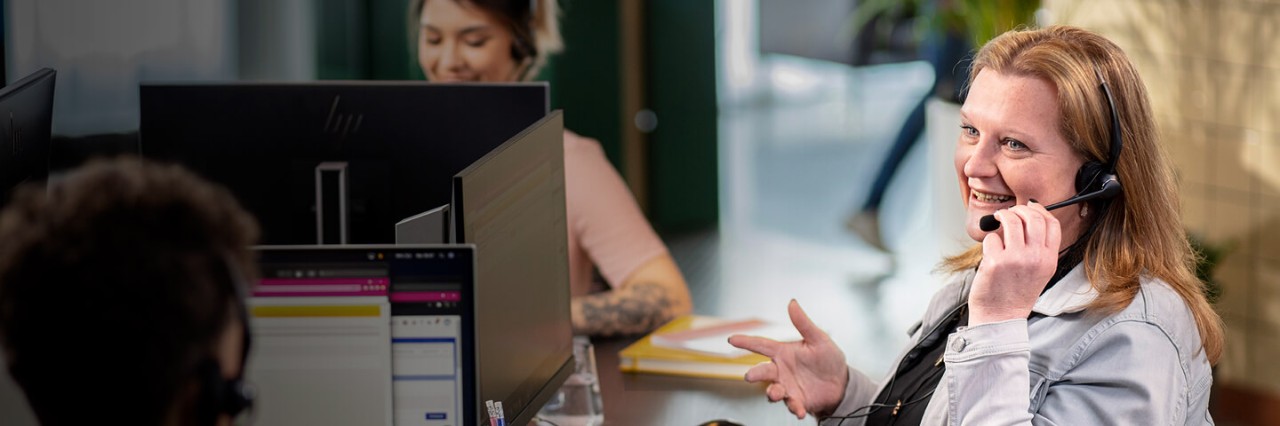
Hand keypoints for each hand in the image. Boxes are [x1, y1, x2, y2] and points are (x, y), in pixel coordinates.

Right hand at [727, 299, 847, 418]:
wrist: (842, 383)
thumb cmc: (828, 359)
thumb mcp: (819, 339)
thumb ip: (803, 323)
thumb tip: (792, 302)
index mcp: (783, 353)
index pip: (761, 345)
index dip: (746, 342)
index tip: (731, 339)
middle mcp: (781, 370)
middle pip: (762, 371)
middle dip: (755, 374)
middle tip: (749, 376)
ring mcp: (787, 387)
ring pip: (773, 391)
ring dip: (772, 393)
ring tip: (776, 394)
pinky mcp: (797, 401)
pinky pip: (792, 406)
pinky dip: (794, 409)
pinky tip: (800, 411)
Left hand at [970, 201, 1061, 324]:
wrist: (1000, 317)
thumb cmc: (1016, 294)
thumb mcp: (1039, 271)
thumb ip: (1038, 248)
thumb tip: (1028, 218)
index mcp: (1049, 259)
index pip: (1052, 224)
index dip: (1040, 210)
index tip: (1030, 206)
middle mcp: (1035, 258)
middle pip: (1033, 218)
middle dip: (1019, 209)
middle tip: (1009, 213)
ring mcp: (1015, 259)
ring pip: (1011, 221)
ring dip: (1002, 216)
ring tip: (997, 220)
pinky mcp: (995, 262)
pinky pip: (991, 238)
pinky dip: (988, 240)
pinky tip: (990, 250)